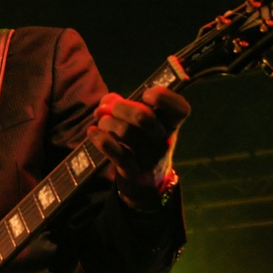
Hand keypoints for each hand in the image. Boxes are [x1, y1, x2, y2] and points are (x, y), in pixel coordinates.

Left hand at [86, 87, 189, 208]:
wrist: (145, 178)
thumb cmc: (141, 138)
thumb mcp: (138, 119)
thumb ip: (121, 103)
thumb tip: (106, 104)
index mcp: (171, 123)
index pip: (179, 109)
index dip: (164, 97)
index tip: (146, 94)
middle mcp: (165, 140)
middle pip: (143, 117)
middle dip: (121, 107)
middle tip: (110, 108)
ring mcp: (150, 158)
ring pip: (125, 132)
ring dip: (107, 122)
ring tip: (102, 121)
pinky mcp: (134, 172)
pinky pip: (116, 153)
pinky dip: (100, 139)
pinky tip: (93, 132)